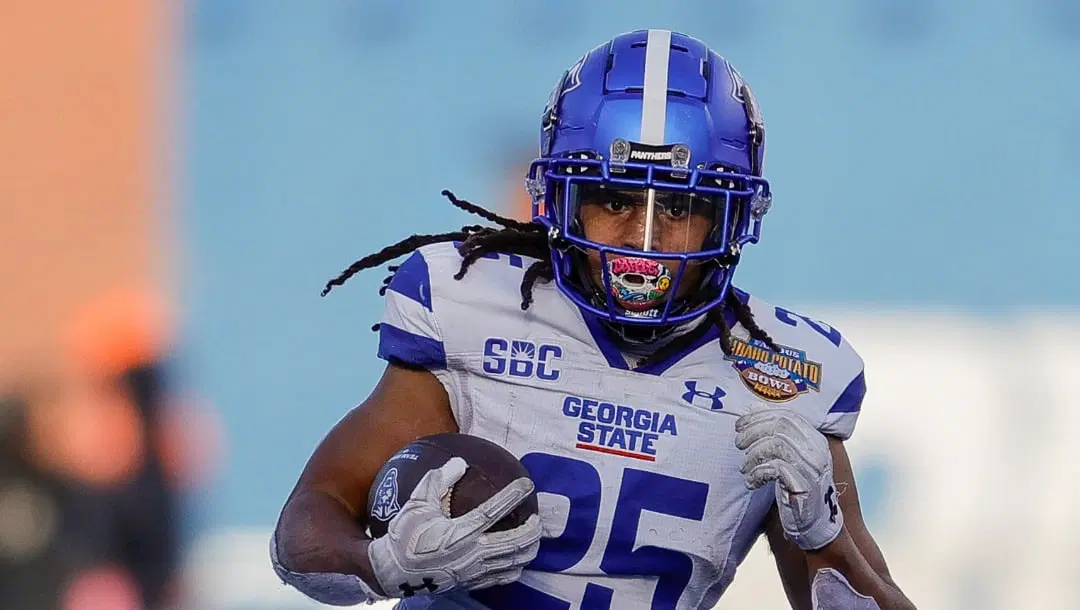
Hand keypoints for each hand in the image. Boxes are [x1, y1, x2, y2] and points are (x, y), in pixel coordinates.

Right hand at [367, 456, 541, 597]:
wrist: (393, 573)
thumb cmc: (405, 536)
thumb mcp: (416, 503)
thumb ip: (438, 480)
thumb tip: (460, 462)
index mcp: (459, 533)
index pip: (494, 511)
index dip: (513, 496)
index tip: (527, 484)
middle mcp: (471, 554)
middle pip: (514, 543)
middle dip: (532, 530)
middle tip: (538, 517)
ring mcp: (473, 572)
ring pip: (513, 562)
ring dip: (529, 549)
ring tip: (534, 537)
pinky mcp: (471, 583)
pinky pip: (502, 578)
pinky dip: (516, 567)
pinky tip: (518, 559)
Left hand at [734, 404, 842, 550]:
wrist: (816, 525)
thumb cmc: (796, 489)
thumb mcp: (790, 458)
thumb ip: (777, 437)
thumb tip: (753, 410)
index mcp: (815, 439)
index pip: (786, 416)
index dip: (759, 417)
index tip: (739, 425)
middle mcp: (816, 449)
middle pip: (779, 427)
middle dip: (753, 432)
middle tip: (738, 443)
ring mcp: (812, 466)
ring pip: (775, 445)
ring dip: (753, 455)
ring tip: (744, 468)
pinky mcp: (803, 484)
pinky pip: (774, 468)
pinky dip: (757, 473)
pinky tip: (752, 482)